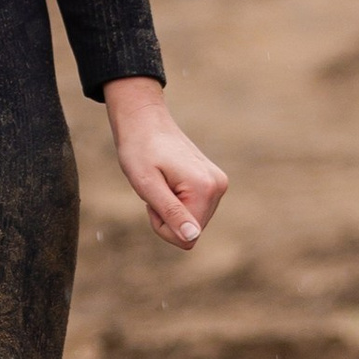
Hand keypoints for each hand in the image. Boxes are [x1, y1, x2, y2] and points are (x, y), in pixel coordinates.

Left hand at [102, 79, 226, 250]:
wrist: (144, 121)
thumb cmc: (139, 150)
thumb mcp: (148, 186)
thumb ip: (172, 213)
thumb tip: (192, 237)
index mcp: (205, 188)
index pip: (188, 238)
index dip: (162, 226)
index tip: (152, 200)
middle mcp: (219, 186)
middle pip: (193, 231)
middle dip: (168, 218)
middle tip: (155, 190)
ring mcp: (218, 183)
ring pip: (194, 221)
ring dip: (172, 209)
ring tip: (161, 183)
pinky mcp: (213, 181)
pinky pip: (195, 209)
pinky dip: (178, 201)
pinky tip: (169, 181)